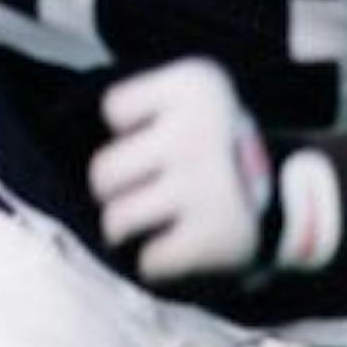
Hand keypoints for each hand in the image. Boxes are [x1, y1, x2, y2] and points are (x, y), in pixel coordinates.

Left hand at [91, 58, 274, 283]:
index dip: (130, 128)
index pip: (114, 110)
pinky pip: (149, 262)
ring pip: (116, 220)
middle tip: (144, 186)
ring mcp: (206, 185)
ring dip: (129, 225)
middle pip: (102, 172)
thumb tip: (58, 117)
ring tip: (152, 216)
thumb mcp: (188, 95)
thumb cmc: (211, 143)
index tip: (159, 132)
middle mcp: (198, 130)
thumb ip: (137, 103)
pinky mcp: (214, 237)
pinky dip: (159, 258)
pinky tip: (180, 242)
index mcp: (194, 84)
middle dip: (117, 186)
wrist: (288, 197)